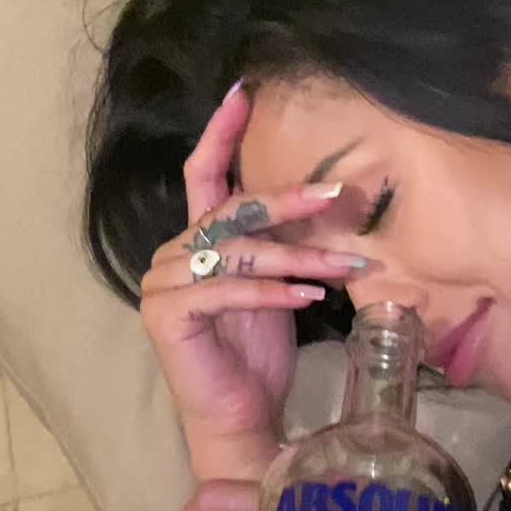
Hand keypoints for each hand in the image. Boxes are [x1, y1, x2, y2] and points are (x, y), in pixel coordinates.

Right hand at [140, 83, 366, 480]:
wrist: (237, 419)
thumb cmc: (258, 355)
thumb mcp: (277, 285)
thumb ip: (281, 243)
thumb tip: (326, 194)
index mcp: (196, 241)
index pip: (203, 174)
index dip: (221, 132)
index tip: (245, 91)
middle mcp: (172, 254)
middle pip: (230, 210)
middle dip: (286, 199)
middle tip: (334, 193)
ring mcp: (164, 284)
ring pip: (237, 252)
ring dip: (297, 258)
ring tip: (346, 268)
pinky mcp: (167, 316)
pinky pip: (227, 291)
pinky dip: (273, 293)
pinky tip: (309, 300)